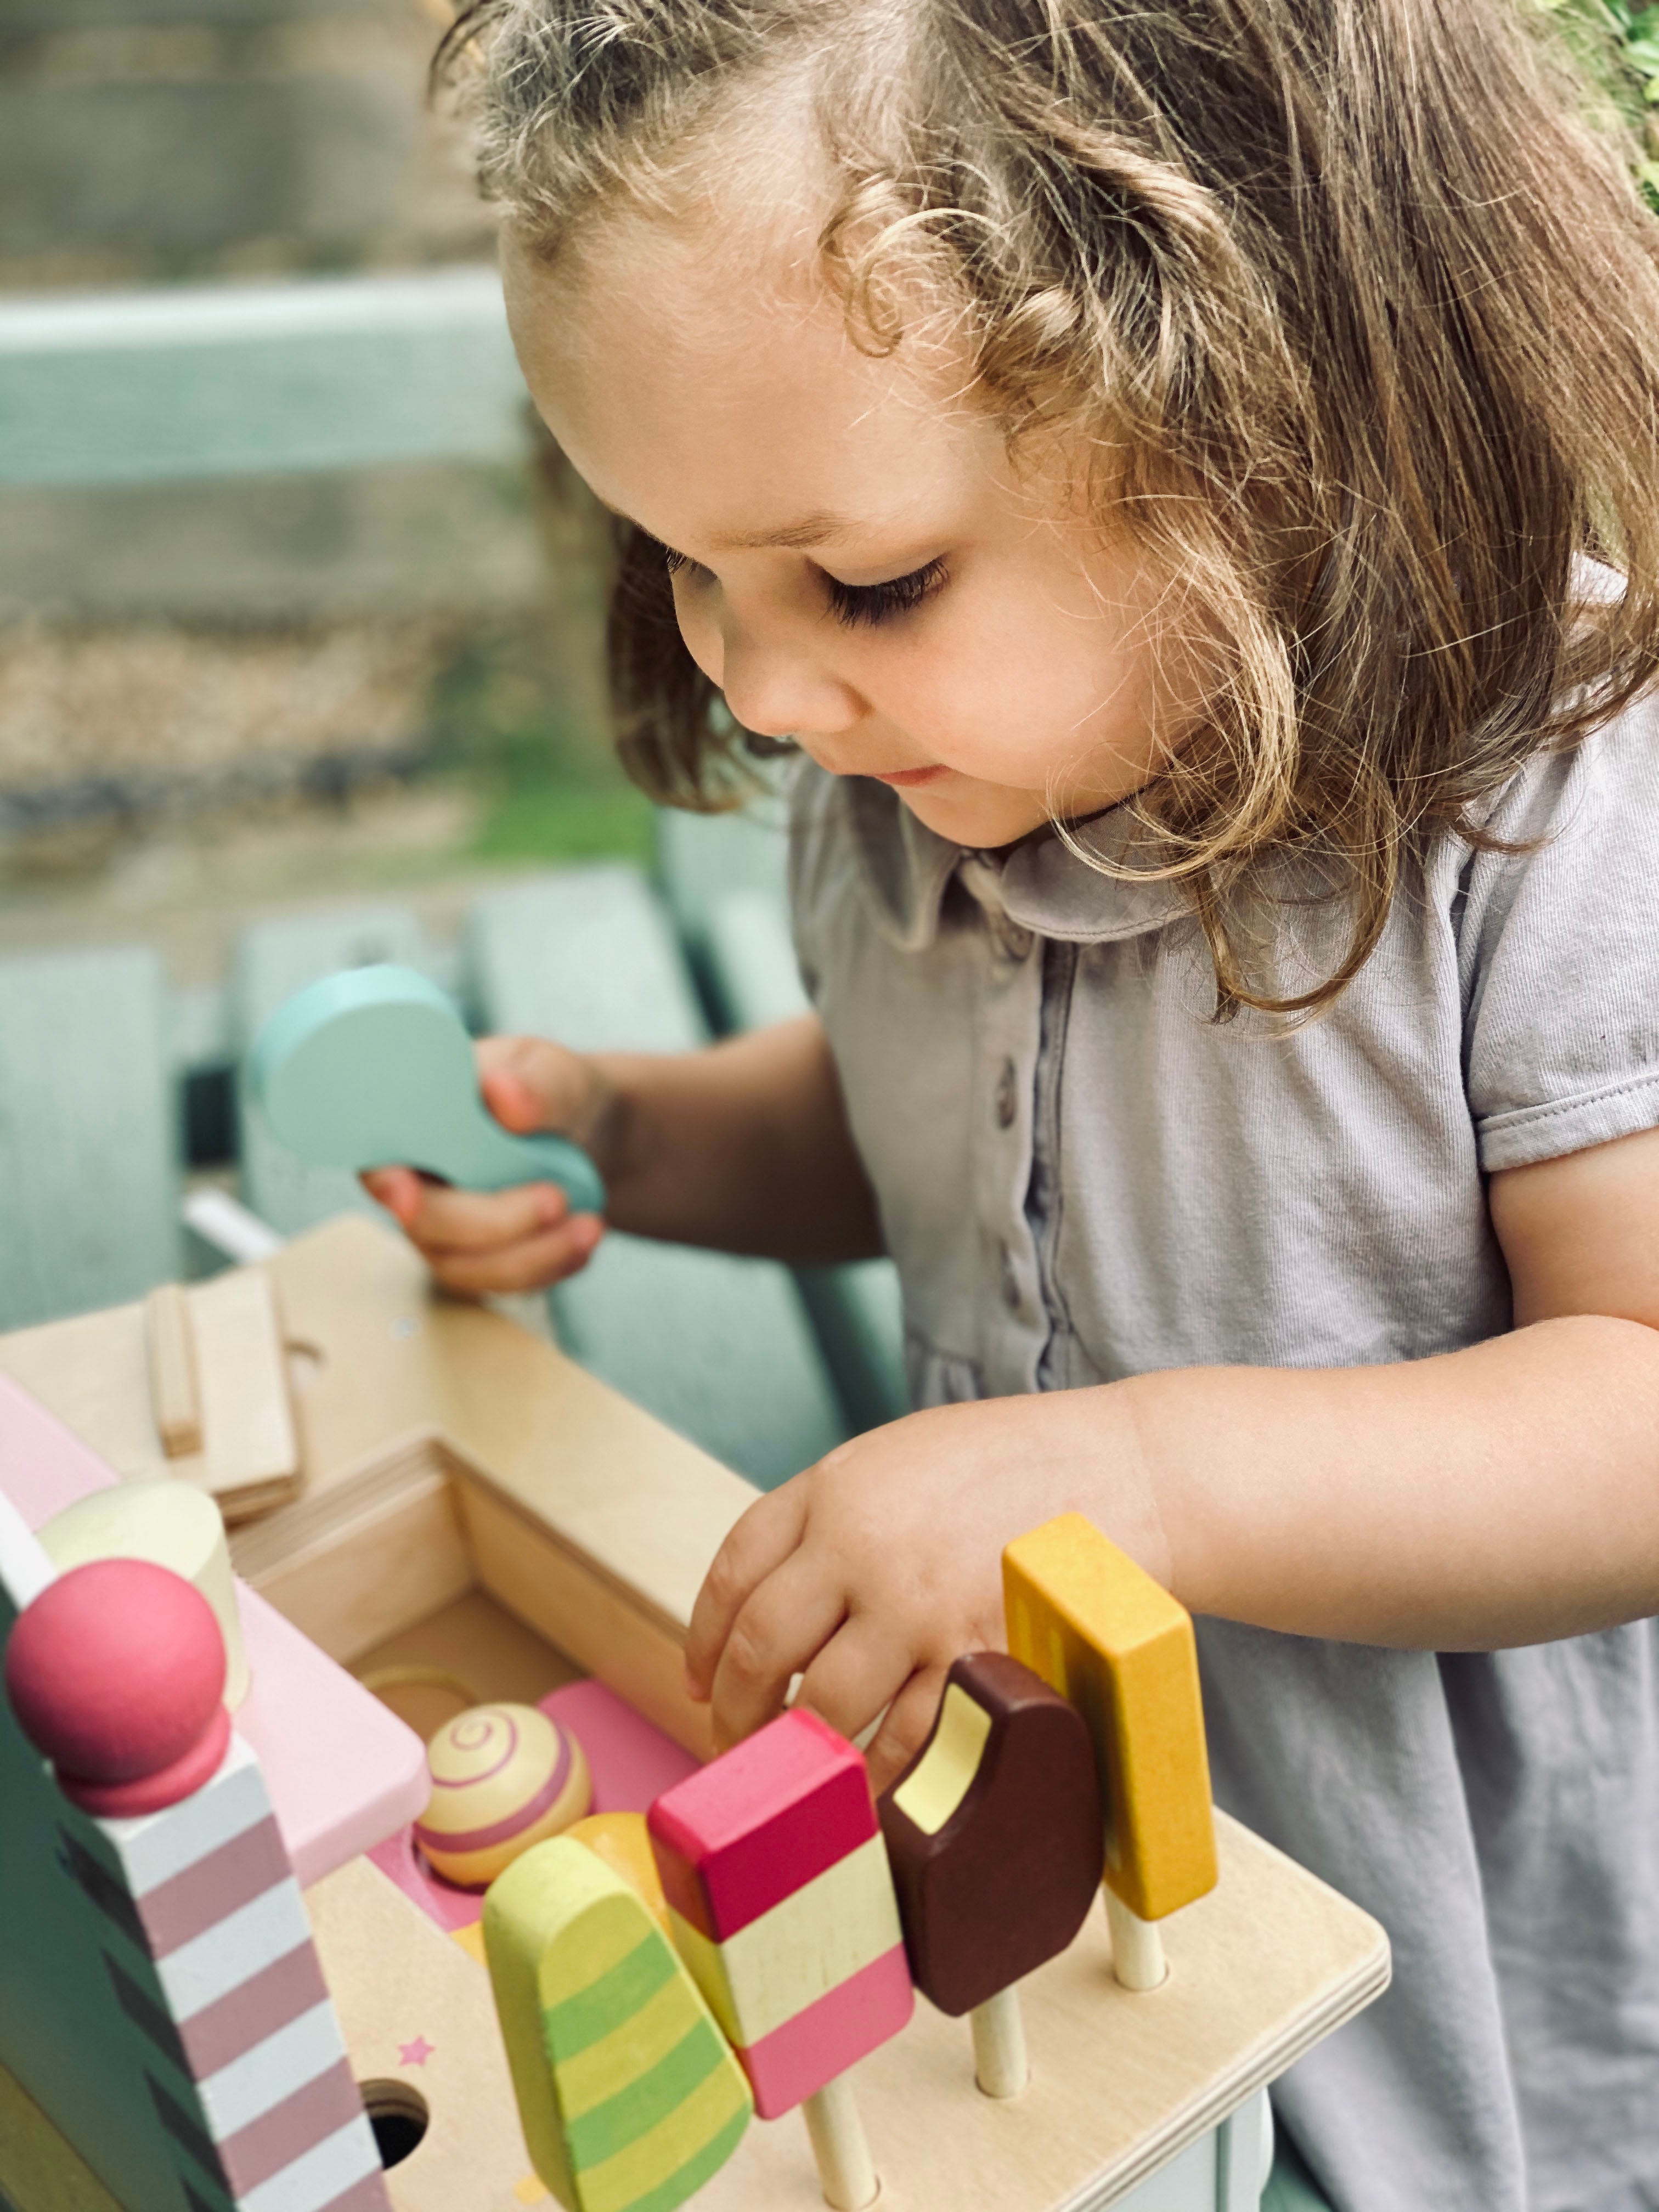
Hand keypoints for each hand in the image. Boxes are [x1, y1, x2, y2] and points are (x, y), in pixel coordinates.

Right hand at [361, 1034, 616, 1295]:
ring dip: (531, 1255)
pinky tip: (584, 1238)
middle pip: (425, 1223)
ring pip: (465, 1266)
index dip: (387, 1183)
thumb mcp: (552, 1071)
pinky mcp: (479, 1261)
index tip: (409, 1196)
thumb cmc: (550, 1092)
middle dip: (493, 1221)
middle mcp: (417, 1183)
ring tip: (590, 1226)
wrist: (588, 1133)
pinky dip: (550, 1267)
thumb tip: (502, 1092)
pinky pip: (502, 1284)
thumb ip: (533, 1083)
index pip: (378, 1159)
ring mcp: (444, 1229)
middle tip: (557, 1199)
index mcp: (414, 1125)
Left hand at [684, 1387, 1169, 1791]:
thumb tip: (773, 1605)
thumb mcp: (902, 1459)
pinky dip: (881, 1778)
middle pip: (762, 1648)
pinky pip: (906, 1741)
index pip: (734, 1572)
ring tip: (801, 1775)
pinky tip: (871, 1789)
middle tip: (738, 1743)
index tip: (700, 1679)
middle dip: (738, 1710)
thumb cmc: (1013, 1468)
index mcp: (835, 1486)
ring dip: (804, 1753)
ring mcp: (918, 1607)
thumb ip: (833, 1517)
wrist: (1126, 1472)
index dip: (703, 1637)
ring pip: (826, 1707)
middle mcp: (861, 1545)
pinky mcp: (976, 1659)